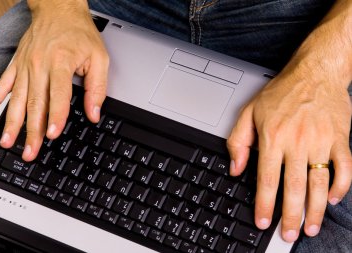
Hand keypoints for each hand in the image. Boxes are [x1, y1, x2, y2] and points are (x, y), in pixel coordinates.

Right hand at [0, 0, 108, 161]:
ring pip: (17, 99)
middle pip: (35, 103)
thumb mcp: (99, 58)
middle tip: (30, 152)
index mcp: (62, 63)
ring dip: (12, 123)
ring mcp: (25, 65)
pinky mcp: (17, 63)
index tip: (52, 135)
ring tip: (8, 142)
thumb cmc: (80, 32)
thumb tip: (94, 114)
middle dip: (32, 131)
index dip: (55, 116)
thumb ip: (97, 88)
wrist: (58, 9)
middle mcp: (40, 65)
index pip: (58, 95)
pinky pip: (3, 84)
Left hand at [227, 0, 351, 241]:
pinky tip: (333, 200)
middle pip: (294, 187)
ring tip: (309, 227)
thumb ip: (238, 141)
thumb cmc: (282, 91)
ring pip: (319, 183)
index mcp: (273, 137)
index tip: (262, 220)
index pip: (266, 179)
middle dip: (290, 215)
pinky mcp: (340, 139)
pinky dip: (341, 186)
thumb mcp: (249, 112)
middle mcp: (297, 142)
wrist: (315, 72)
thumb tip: (236, 168)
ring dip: (315, 209)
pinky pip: (345, 167)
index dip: (264, 204)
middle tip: (288, 234)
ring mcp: (321, 141)